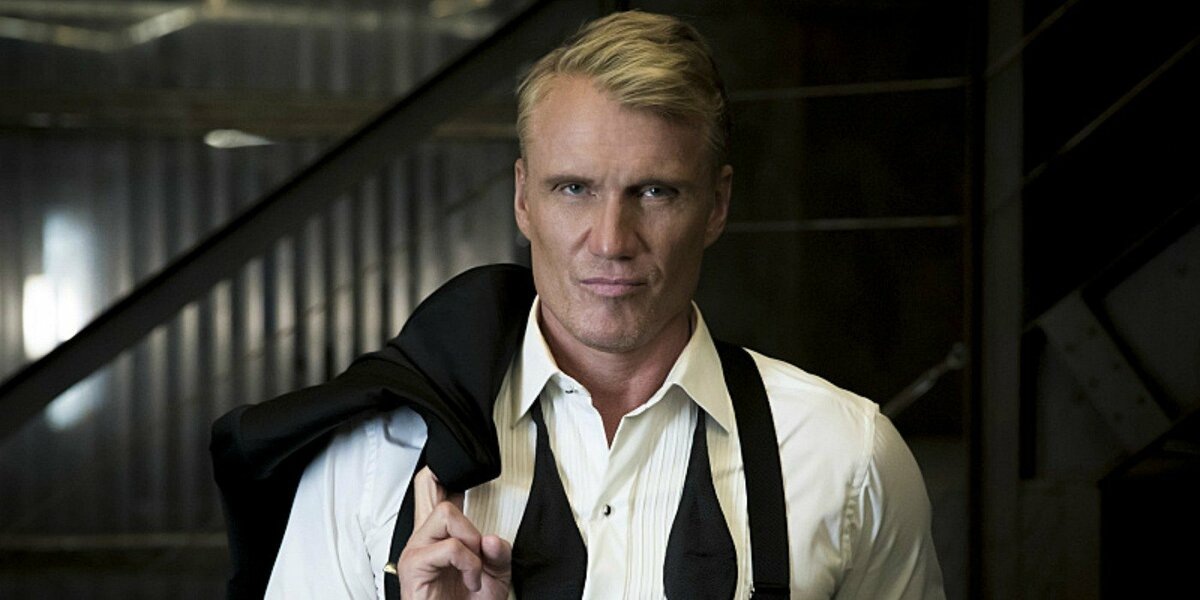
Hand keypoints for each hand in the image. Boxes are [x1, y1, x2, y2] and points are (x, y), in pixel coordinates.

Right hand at [396, 467, 511, 598]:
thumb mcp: (496, 575)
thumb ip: (499, 552)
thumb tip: (491, 538)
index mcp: (439, 537)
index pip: (430, 490)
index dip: (437, 472)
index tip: (447, 467)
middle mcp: (423, 540)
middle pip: (437, 495)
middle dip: (468, 519)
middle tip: (476, 552)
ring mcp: (415, 551)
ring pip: (446, 514)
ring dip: (471, 542)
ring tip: (473, 568)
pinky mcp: (414, 566)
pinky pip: (449, 546)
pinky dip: (468, 562)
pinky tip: (469, 579)